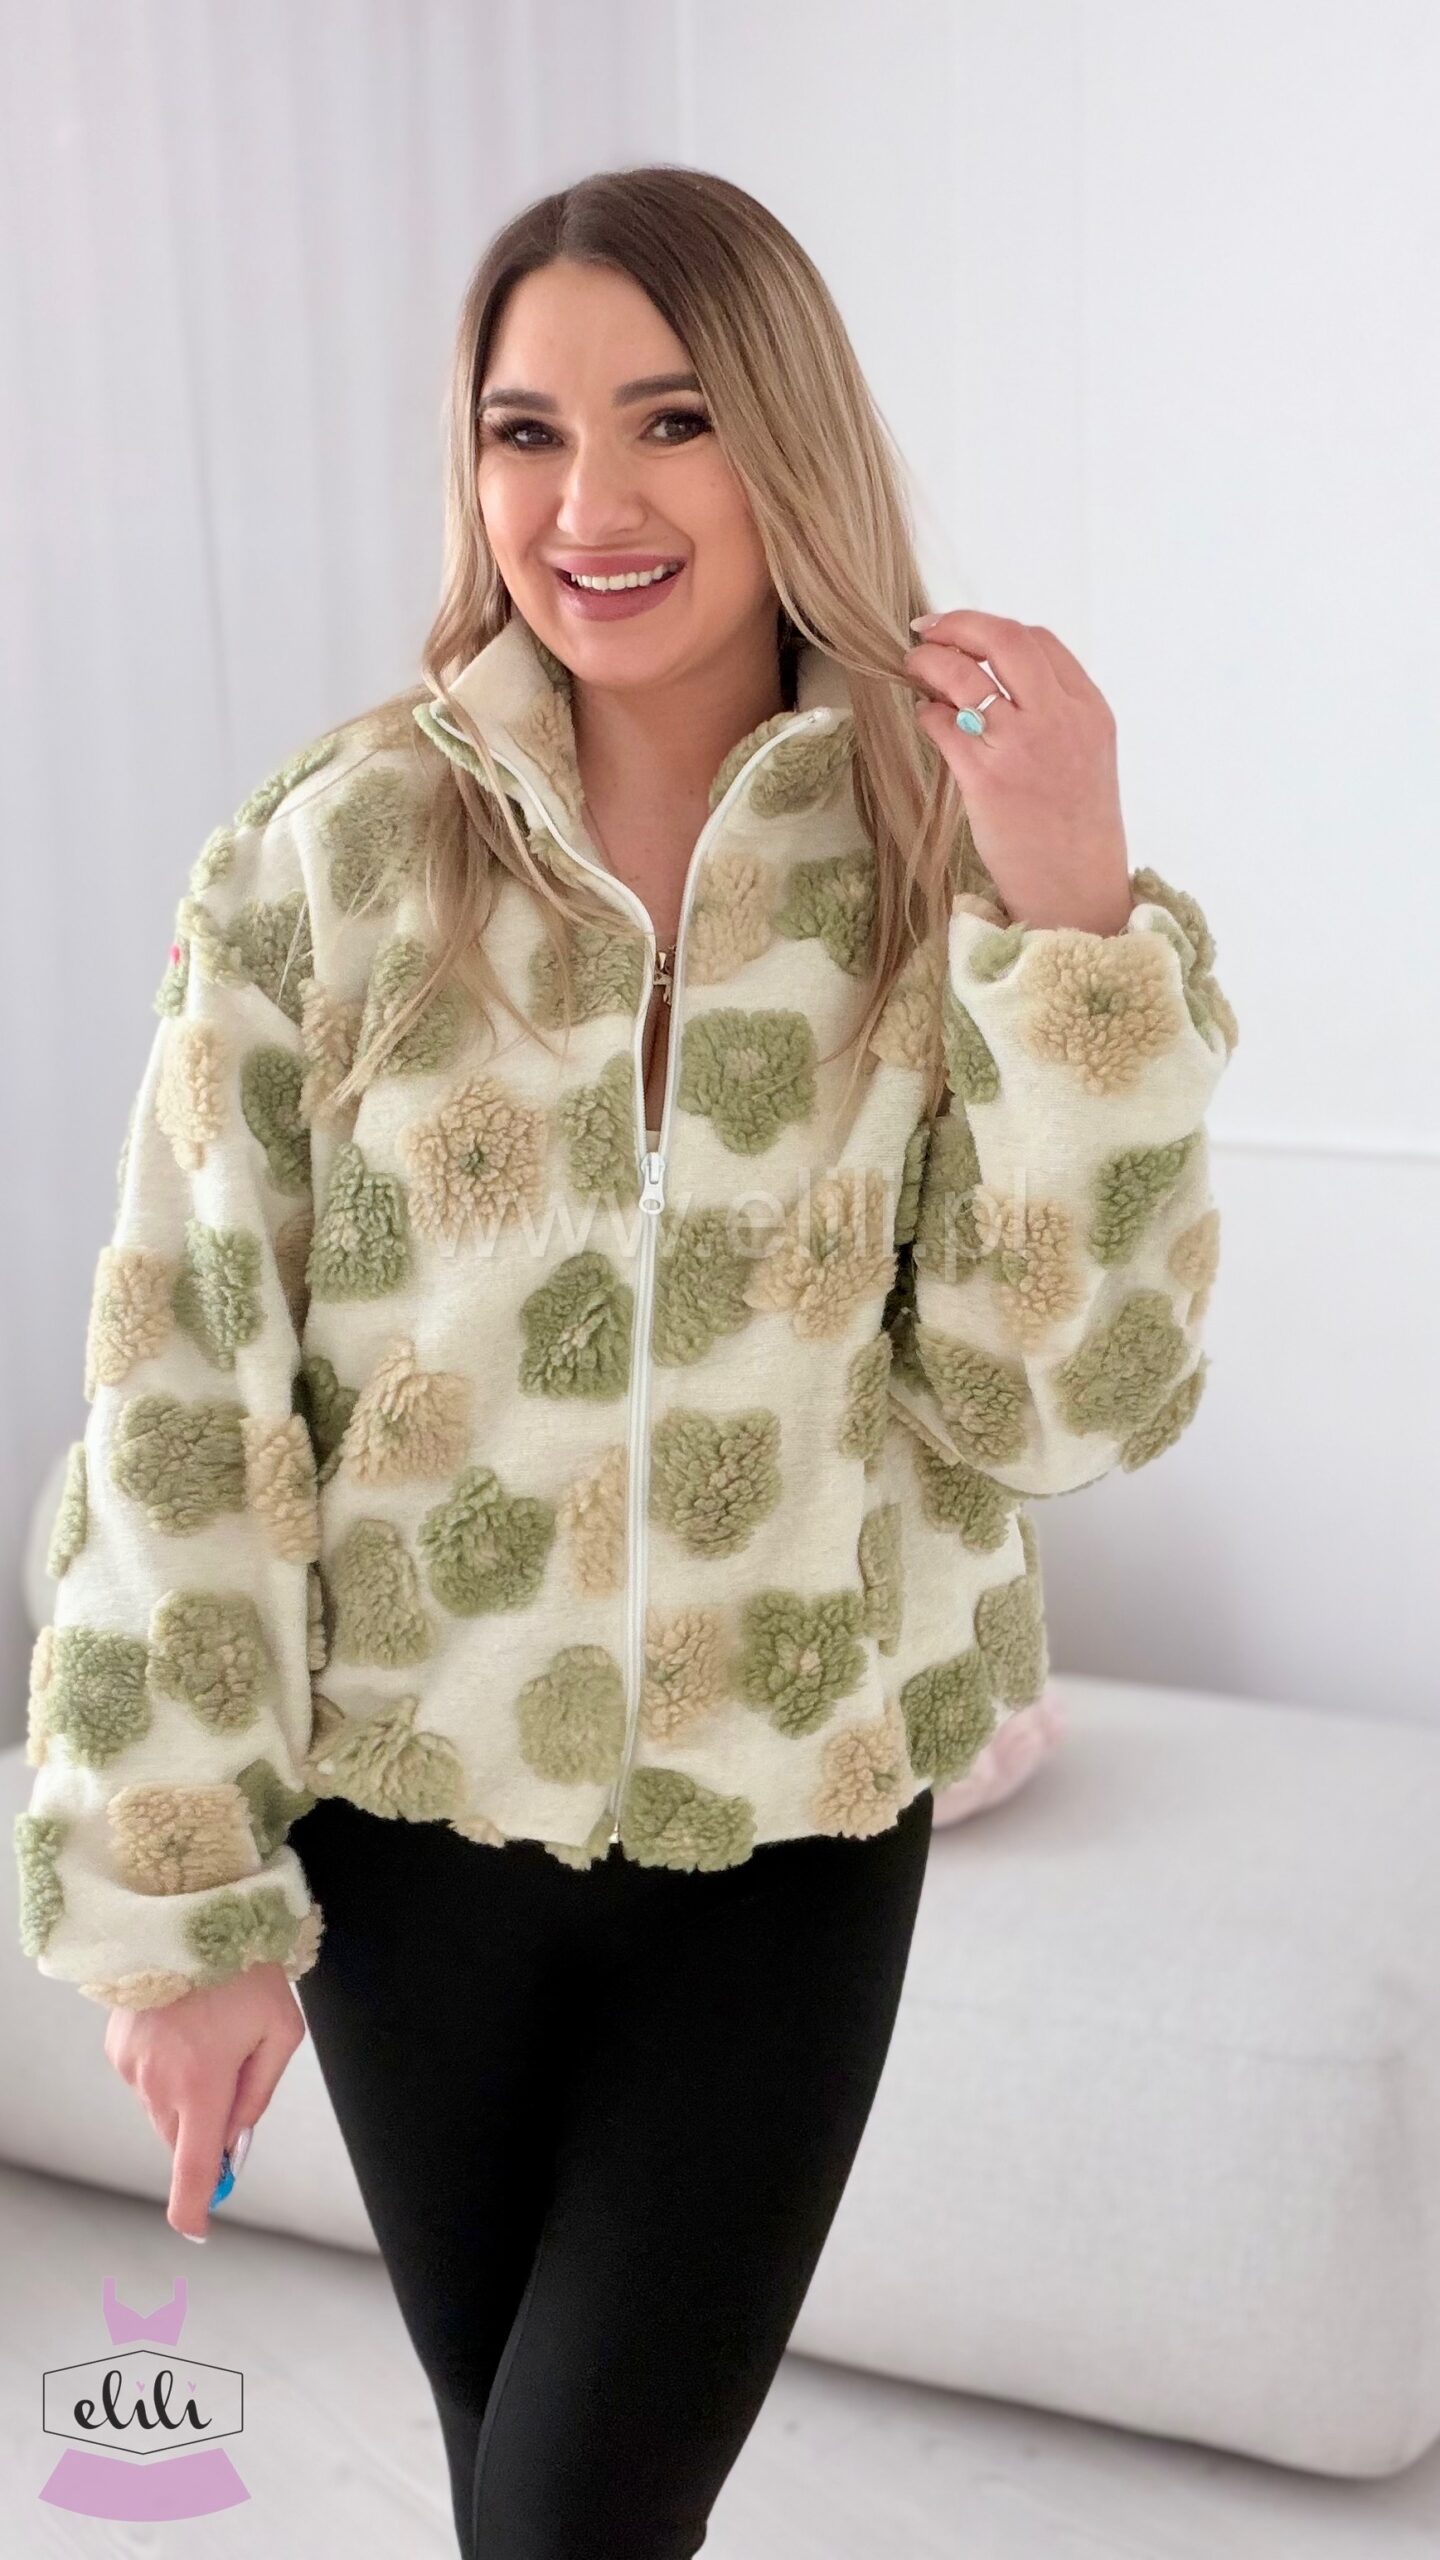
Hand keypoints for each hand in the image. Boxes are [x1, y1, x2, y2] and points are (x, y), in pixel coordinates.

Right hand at [105, 1964, 305, 2240]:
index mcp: (202, 2088)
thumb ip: (258, 2095)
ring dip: (186, 2094)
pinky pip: (145, 2078)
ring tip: (209, 2036)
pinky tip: (184, 2027)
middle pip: (182, 2138)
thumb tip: (234, 2144)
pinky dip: (165, 2069)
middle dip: (206, 2127)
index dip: (195, 2208)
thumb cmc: (246, 1973)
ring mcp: (132, 2067)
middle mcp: (159, 2085)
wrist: (191, 1916)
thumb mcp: (280, 2033)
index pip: (192, 2171)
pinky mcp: (117, 2047)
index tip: (200, 2229)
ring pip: (162, 2109)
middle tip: (234, 2077)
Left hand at [904, 609, 1133, 935]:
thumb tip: (995, 678)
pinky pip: (942, 724)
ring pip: (964, 675)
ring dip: (931, 661)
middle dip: (958, 625)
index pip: (1039, 640)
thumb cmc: (1078, 827)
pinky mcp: (985, 779)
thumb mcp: (1088, 754)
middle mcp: (1058, 719)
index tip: (967, 633)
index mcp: (1089, 709)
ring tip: (916, 666)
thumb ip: (1055, 711)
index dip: (994, 628)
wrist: (1077, 890)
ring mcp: (1020, 747)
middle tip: (929, 631)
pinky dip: (927, 713)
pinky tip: (927, 719)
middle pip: (1003, 640)